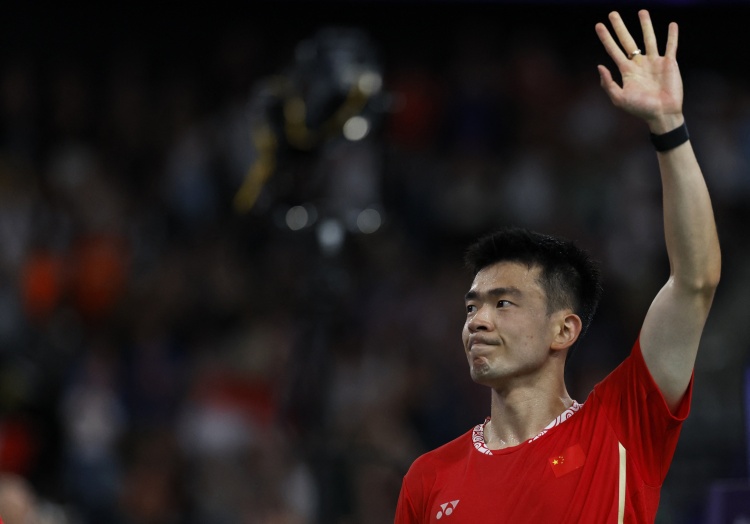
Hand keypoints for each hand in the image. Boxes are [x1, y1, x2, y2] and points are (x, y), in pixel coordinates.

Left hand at [596, 10, 682, 133]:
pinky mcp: (669, 63)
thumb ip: (608, 84)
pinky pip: (671, 46)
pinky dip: (672, 36)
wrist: (662, 114)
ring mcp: (654, 62)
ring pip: (649, 39)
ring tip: (641, 11)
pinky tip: (672, 25)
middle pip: (627, 40)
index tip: (598, 25)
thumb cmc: (640, 109)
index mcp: (626, 72)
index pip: (613, 50)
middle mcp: (639, 64)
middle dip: (619, 27)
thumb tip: (600, 65)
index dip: (605, 38)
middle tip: (612, 13)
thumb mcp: (619, 99)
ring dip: (645, 25)